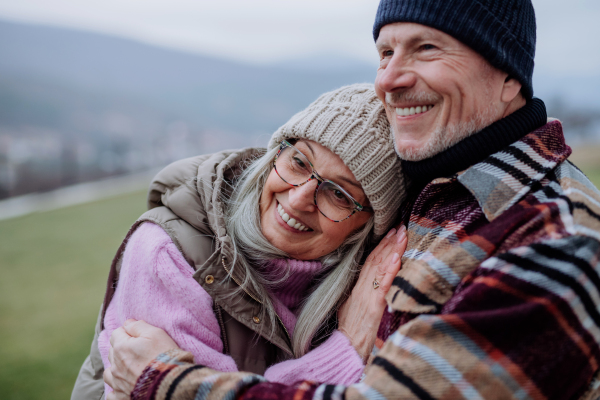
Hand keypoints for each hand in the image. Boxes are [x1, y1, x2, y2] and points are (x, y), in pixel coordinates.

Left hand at [104, 319, 178, 399]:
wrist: (169, 384)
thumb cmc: (164, 356)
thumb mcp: (155, 333)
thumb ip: (138, 325)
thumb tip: (128, 323)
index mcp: (121, 347)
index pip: (117, 333)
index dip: (128, 331)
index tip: (140, 335)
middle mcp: (115, 365)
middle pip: (113, 351)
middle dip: (122, 347)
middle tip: (139, 349)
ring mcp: (117, 383)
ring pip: (109, 371)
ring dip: (117, 368)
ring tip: (130, 367)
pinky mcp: (121, 397)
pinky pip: (112, 393)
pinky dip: (116, 388)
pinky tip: (125, 385)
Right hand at [338, 225, 406, 362]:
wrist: (344, 351)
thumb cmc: (349, 335)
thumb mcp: (350, 310)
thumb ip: (360, 296)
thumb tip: (369, 287)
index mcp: (357, 289)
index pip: (369, 262)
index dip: (380, 246)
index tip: (390, 232)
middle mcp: (361, 289)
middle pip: (375, 260)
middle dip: (388, 242)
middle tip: (400, 226)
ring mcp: (367, 297)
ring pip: (380, 267)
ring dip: (392, 249)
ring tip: (402, 234)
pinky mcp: (373, 307)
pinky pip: (383, 285)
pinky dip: (390, 270)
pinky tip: (397, 258)